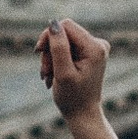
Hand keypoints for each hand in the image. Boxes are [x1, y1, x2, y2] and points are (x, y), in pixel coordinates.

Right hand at [37, 17, 126, 138]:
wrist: (83, 115)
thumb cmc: (73, 98)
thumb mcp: (62, 72)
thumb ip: (58, 47)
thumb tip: (53, 23)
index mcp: (95, 47)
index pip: (65, 25)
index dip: (49, 36)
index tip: (39, 52)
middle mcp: (98, 44)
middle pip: (63, 33)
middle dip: (49, 51)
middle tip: (44, 71)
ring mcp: (94, 48)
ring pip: (62, 42)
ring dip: (50, 58)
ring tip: (48, 77)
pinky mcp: (88, 54)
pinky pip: (66, 49)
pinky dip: (56, 61)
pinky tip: (53, 76)